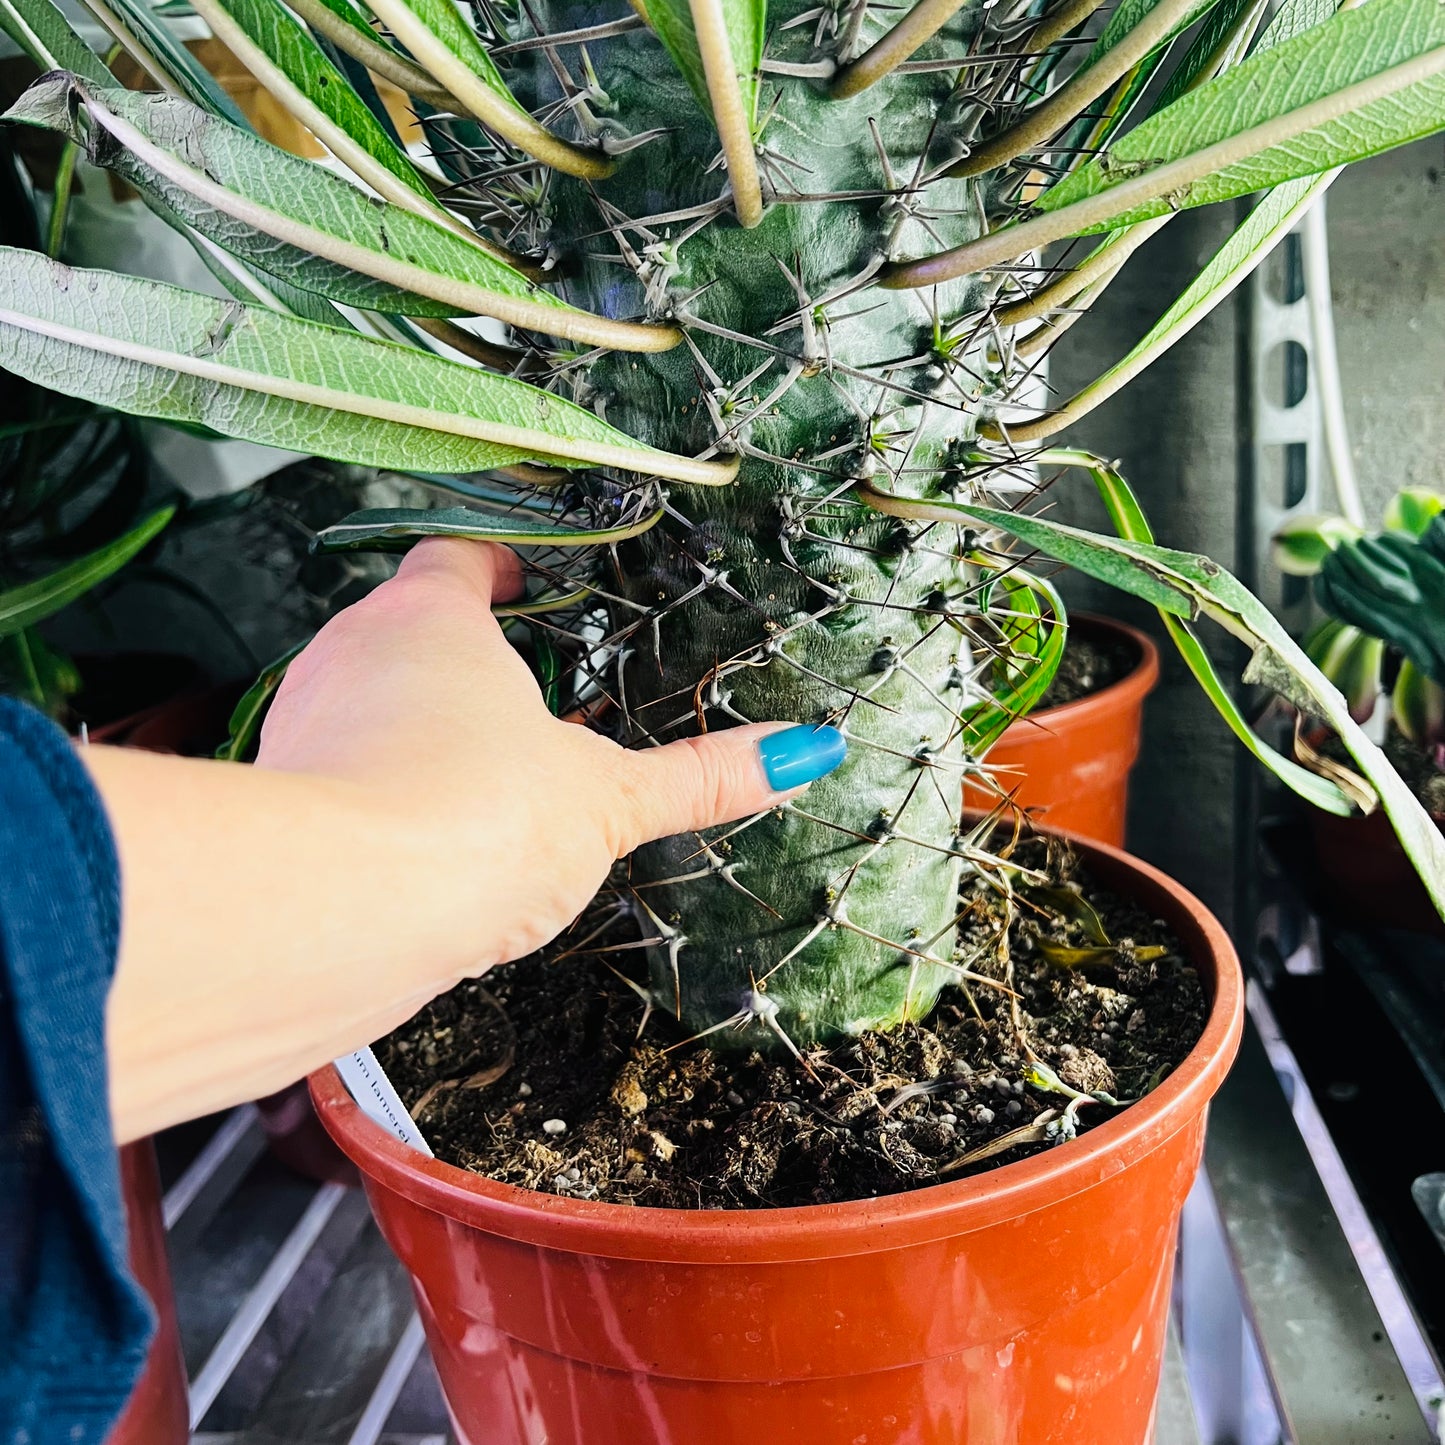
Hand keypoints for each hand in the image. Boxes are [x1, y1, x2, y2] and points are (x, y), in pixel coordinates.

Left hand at [256, 537, 845, 970]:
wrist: (335, 913)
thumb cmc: (467, 820)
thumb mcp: (607, 800)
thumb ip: (698, 778)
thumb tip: (796, 755)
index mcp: (431, 618)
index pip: (458, 557)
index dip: (499, 568)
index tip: (533, 587)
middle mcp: (351, 653)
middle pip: (410, 630)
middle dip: (469, 661)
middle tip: (530, 696)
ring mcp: (304, 723)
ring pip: (368, 702)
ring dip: (420, 728)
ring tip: (485, 778)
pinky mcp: (282, 799)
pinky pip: (339, 773)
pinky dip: (382, 792)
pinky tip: (430, 842)